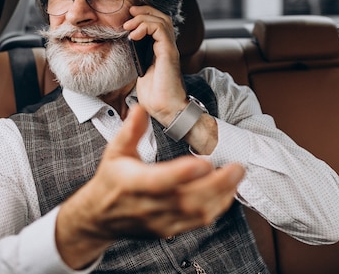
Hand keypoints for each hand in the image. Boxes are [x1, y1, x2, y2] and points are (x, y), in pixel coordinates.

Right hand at [55, 105, 244, 268]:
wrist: (101, 217)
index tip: (203, 162)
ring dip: (221, 196)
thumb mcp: (115, 151)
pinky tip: (227, 191)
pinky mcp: (170, 230)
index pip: (159, 182)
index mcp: (132, 183)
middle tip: (237, 167)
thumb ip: (130, 130)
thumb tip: (141, 108)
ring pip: (196, 214)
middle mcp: (148, 205)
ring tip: (236, 175)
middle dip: (216, 185)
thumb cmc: (112, 180)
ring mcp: (160, 221)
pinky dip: (217, 207)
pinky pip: (198, 223)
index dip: (182, 174)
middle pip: (186, 200)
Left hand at [123, 5, 188, 123]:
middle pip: (162, 16)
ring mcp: (169, 49)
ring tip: (129, 25)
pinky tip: (134, 35)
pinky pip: (160, 30)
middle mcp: (167, 47)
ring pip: (162, 20)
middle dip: (144, 11)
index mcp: (161, 50)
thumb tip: (128, 50)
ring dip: (143, 17)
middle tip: (129, 14)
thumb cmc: (155, 96)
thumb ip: (139, 59)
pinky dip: (146, 26)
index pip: (158, 23)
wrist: (165, 109)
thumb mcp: (142, 72)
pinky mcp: (168, 53)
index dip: (144, 16)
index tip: (128, 18)